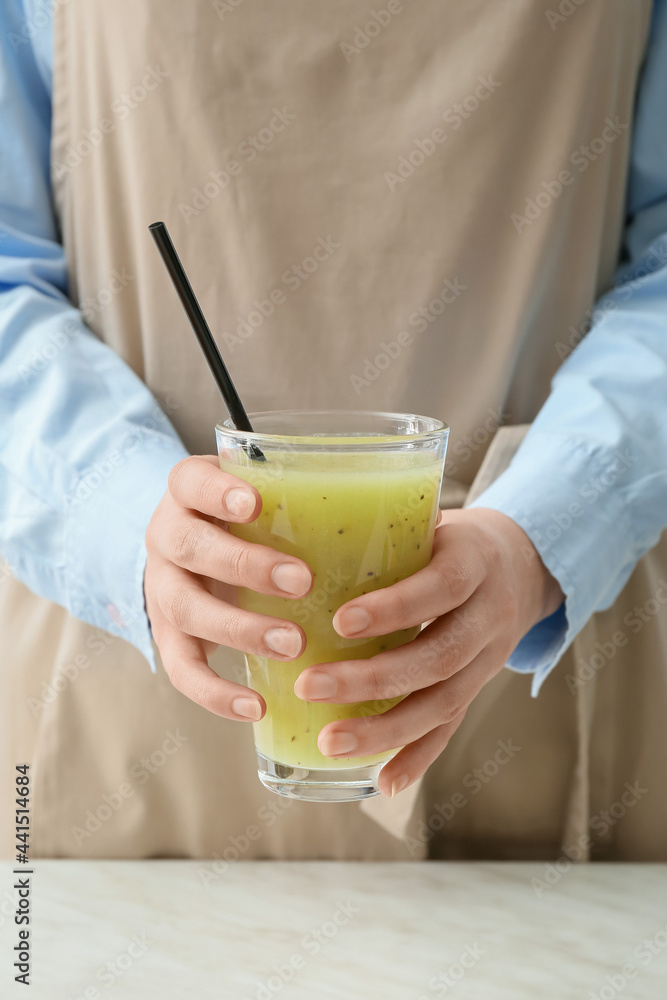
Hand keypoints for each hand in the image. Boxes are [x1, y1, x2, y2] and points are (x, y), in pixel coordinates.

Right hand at [144, 455, 311, 719]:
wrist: (191, 556)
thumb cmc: (249, 521)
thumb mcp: (264, 497)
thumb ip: (304, 499)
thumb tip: (404, 508)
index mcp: (189, 493)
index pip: (190, 480)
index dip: (217, 492)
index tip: (256, 504)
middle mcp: (166, 537)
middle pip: (190, 547)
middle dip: (245, 565)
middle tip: (301, 581)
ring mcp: (161, 588)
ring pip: (185, 608)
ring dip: (239, 629)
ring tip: (293, 644)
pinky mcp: (166, 636)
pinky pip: (181, 668)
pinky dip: (215, 692)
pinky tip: (256, 706)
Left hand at [293, 508, 563, 796]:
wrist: (520, 565)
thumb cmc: (449, 539)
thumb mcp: (431, 520)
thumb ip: (384, 529)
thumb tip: (305, 527)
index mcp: (474, 564)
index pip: (439, 588)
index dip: (394, 608)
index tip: (340, 621)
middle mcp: (488, 616)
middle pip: (437, 657)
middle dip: (371, 679)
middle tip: (309, 686)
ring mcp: (488, 660)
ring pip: (442, 703)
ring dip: (385, 730)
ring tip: (329, 742)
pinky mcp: (478, 688)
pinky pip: (451, 728)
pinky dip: (418, 757)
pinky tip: (383, 782)